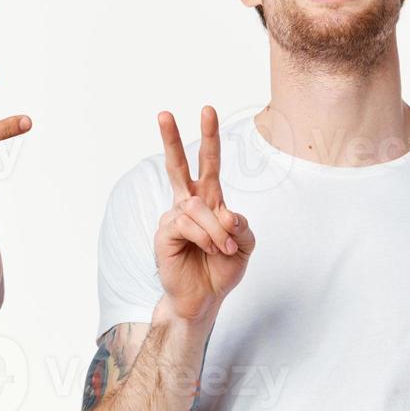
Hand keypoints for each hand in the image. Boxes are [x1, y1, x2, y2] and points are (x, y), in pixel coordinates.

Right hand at [155, 106, 254, 322]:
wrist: (204, 299)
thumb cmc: (221, 270)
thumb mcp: (246, 246)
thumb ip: (242, 225)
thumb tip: (225, 213)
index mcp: (208, 201)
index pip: (208, 164)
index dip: (209, 138)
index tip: (207, 111)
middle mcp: (188, 204)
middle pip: (178, 166)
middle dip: (171, 139)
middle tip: (164, 113)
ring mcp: (173, 217)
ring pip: (199, 207)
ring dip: (218, 231)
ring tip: (223, 250)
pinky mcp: (164, 233)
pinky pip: (188, 224)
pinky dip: (206, 238)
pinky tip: (209, 250)